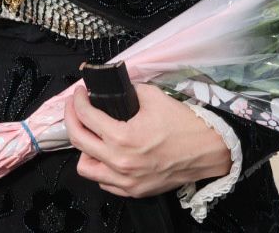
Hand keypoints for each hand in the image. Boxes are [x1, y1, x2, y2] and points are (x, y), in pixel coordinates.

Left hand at [66, 84, 231, 197]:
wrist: (208, 150)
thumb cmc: (185, 126)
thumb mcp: (153, 96)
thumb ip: (127, 91)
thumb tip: (112, 88)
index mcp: (123, 137)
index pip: (85, 116)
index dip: (77, 100)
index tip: (79, 93)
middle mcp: (121, 162)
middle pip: (77, 140)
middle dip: (70, 118)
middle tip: (74, 107)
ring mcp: (126, 180)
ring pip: (85, 167)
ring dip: (84, 149)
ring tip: (91, 135)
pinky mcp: (134, 190)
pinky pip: (104, 182)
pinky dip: (100, 167)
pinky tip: (106, 154)